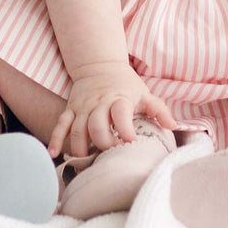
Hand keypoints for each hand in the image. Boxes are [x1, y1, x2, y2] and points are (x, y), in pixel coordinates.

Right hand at [47, 60, 176, 158]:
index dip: (124, 127)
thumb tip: (173, 126)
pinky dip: (56, 140)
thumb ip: (159, 110)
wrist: (98, 65)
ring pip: (77, 129)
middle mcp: (98, 104)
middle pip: (96, 126)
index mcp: (118, 99)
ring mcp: (82, 108)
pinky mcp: (71, 110)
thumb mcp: (144, 93)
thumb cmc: (125, 84)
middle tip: (110, 155)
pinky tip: (54, 155)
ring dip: (80, 148)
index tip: (130, 141)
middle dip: (102, 143)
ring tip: (87, 162)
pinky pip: (60, 125)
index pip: (120, 112)